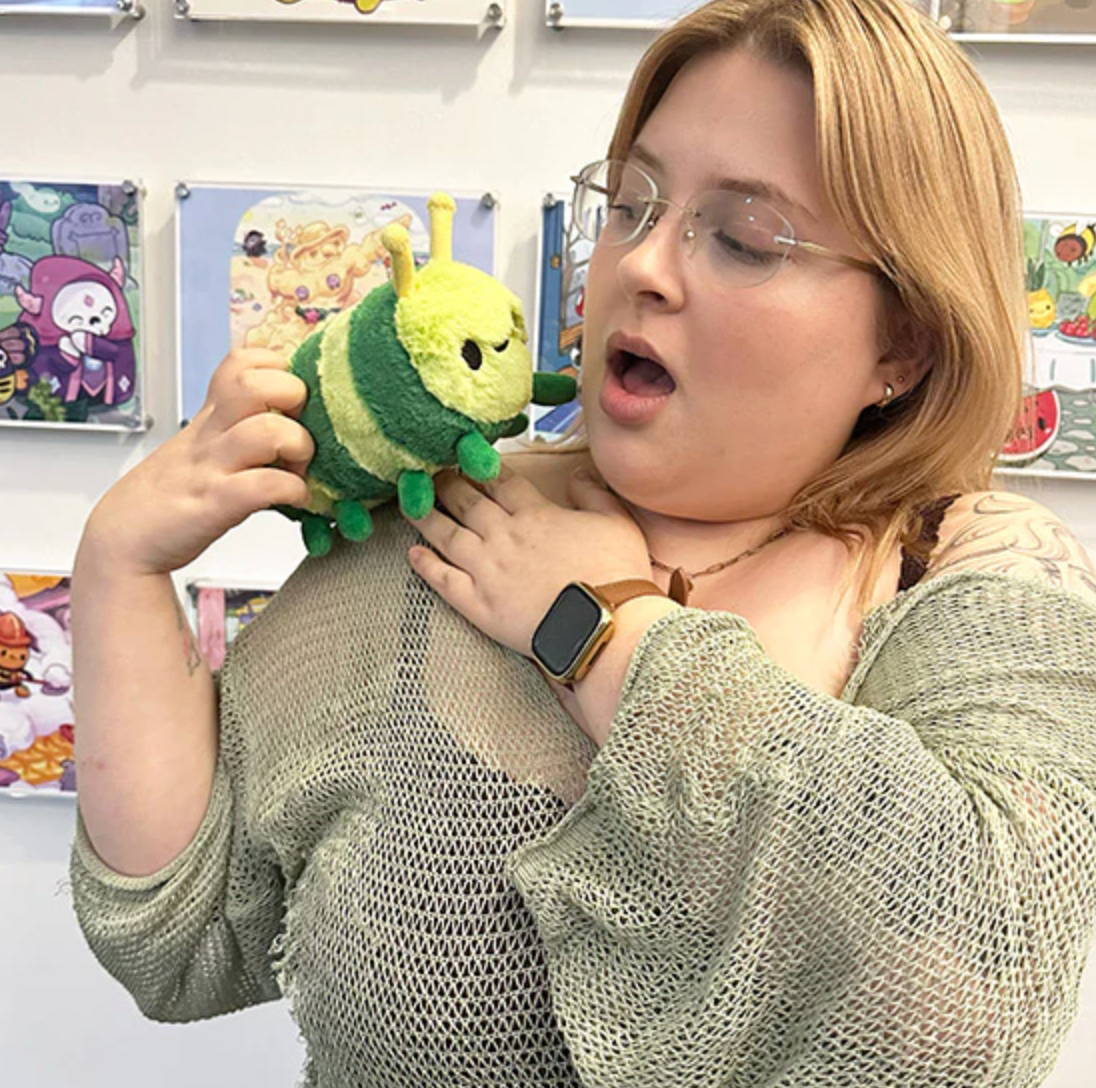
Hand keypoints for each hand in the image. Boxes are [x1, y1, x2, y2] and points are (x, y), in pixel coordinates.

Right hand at [79, 349, 313, 576]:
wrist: (121, 541)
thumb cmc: (166, 497)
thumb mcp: (199, 448)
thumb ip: (234, 430)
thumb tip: (287, 423)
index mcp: (210, 417)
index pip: (243, 362)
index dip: (278, 369)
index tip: (292, 400)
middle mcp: (211, 434)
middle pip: (255, 382)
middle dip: (293, 398)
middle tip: (301, 429)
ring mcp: (211, 466)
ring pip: (267, 429)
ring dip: (299, 446)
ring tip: (299, 469)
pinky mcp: (215, 503)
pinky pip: (265, 485)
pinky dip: (294, 491)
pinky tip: (295, 500)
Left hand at [406, 464, 651, 657]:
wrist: (605, 624)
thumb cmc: (616, 573)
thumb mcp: (616, 521)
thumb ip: (593, 493)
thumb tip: (578, 473)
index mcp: (535, 514)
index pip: (499, 481)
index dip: (479, 466)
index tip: (463, 454)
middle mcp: (504, 536)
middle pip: (465, 501)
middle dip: (445, 483)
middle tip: (427, 471)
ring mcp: (487, 570)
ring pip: (447, 535)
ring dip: (425, 516)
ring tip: (409, 502)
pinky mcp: (479, 604)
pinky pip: (443, 580)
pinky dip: (426, 566)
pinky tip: (412, 554)